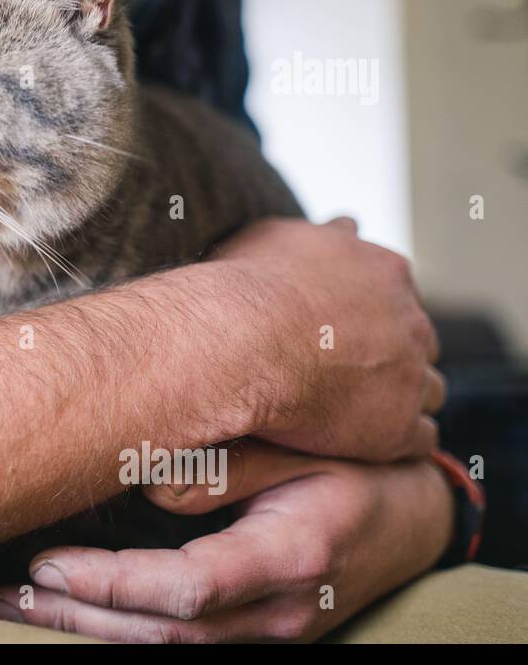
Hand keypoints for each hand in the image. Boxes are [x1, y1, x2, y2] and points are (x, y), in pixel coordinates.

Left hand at [0, 442, 455, 640]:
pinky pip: (177, 641)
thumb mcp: (304, 449)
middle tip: (5, 595)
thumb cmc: (355, 469)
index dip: (111, 584)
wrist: (413, 517)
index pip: (186, 589)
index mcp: (290, 557)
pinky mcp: (254, 634)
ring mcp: (267, 632)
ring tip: (14, 607)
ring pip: (165, 647)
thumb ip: (230, 466)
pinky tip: (67, 612)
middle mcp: (277, 612)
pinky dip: (118, 631)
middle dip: (78, 617)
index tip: (46, 564)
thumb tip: (148, 487)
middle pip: (163, 634)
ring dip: (86, 630)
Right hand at [214, 217, 443, 461]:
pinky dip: (397, 441)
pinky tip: (366, 442)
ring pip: (427, 390)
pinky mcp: (399, 427)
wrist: (237, 342)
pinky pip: (420, 438)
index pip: (399, 296)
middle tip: (348, 371)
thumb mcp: (279, 236)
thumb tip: (344, 223)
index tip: (343, 332)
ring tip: (359, 412)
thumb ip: (322, 233)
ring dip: (401, 399)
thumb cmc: (246, 288)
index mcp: (384, 271)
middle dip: (393, 356)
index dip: (372, 317)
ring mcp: (409, 375)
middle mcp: (408, 319)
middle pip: (419, 341)